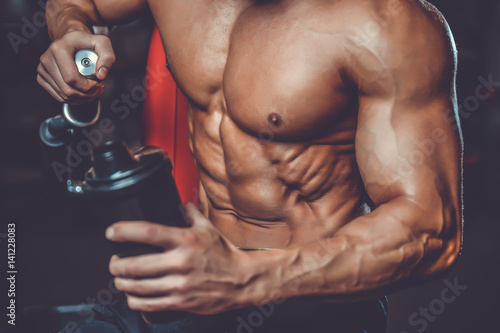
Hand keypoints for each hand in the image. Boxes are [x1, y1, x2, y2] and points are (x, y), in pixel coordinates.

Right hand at [37, 30, 114, 103]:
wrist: (70, 40)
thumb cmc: (85, 41)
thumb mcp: (102, 42)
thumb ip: (107, 56)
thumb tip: (101, 75)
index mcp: (59, 49)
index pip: (72, 78)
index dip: (88, 87)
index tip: (99, 83)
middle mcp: (47, 59)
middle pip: (68, 90)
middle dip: (87, 95)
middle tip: (98, 89)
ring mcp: (42, 70)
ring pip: (64, 96)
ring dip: (82, 98)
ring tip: (93, 90)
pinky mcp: (42, 78)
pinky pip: (59, 97)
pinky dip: (74, 99)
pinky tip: (83, 92)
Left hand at [106, 203, 257, 314]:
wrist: (242, 280)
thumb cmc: (224, 254)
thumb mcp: (208, 228)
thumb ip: (191, 213)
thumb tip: (180, 202)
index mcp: (185, 240)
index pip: (148, 232)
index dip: (124, 231)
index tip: (112, 232)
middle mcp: (180, 262)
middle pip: (135, 264)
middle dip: (116, 264)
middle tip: (113, 262)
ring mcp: (179, 284)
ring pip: (138, 286)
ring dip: (122, 283)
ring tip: (119, 279)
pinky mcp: (180, 302)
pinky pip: (148, 304)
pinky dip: (134, 300)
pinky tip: (132, 295)